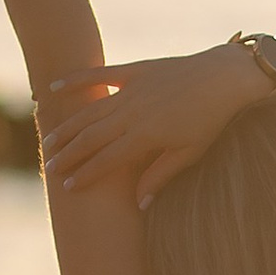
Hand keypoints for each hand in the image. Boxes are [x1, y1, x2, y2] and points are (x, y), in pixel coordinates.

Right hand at [39, 45, 265, 208]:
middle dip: (69, 154)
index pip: (106, 160)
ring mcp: (132, 89)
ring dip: (68, 127)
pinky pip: (100, 74)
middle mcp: (132, 112)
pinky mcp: (136, 70)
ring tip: (49, 141)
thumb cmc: (212, 119)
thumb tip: (139, 203)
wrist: (225, 77)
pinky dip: (77, 80)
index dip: (86, 174)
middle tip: (51, 168)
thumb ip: (161, 175)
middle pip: (91, 137)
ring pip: (90, 111)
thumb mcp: (189, 152)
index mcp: (144, 136)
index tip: (69, 186)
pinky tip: (55, 87)